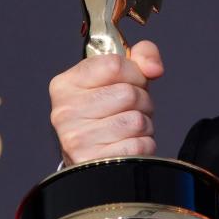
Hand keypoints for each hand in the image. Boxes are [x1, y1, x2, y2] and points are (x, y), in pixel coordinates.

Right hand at [49, 40, 163, 165]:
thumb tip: (154, 68)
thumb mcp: (120, 76)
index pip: (114, 65)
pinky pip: (139, 146)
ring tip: (128, 128)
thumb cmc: (108, 111)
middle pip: (128, 94)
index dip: (134, 73)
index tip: (131, 81)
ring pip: (136, 121)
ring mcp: (77, 139)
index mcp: (66, 84)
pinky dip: (143, 145)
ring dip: (144, 124)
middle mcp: (65, 111)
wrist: (95, 156)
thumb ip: (141, 56)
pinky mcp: (94, 162)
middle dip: (141, 101)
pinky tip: (127, 144)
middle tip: (130, 109)